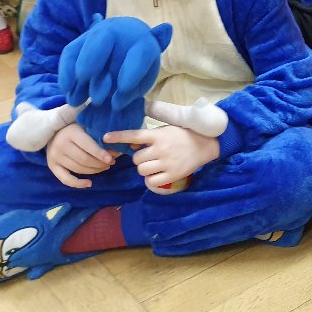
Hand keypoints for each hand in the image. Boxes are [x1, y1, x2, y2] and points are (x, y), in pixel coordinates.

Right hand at [46, 122, 115, 188]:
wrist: (54, 130)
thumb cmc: (75, 126)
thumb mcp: (86, 126)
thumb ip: (97, 135)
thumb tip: (114, 149)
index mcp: (71, 133)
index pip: (88, 146)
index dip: (100, 154)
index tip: (111, 159)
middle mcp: (61, 145)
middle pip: (84, 160)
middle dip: (100, 163)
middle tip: (111, 162)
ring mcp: (54, 157)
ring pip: (78, 169)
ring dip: (93, 171)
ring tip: (104, 167)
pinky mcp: (51, 166)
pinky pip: (65, 179)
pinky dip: (78, 184)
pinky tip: (89, 183)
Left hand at [104, 126, 218, 190]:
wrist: (206, 144)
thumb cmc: (183, 135)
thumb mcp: (166, 130)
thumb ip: (149, 137)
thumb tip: (132, 145)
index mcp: (159, 135)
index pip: (134, 135)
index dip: (119, 136)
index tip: (105, 137)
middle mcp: (161, 148)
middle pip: (136, 158)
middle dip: (140, 159)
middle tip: (150, 156)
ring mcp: (167, 162)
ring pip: (142, 170)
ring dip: (145, 169)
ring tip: (155, 165)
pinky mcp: (172, 174)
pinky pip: (151, 181)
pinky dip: (151, 179)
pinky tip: (159, 174)